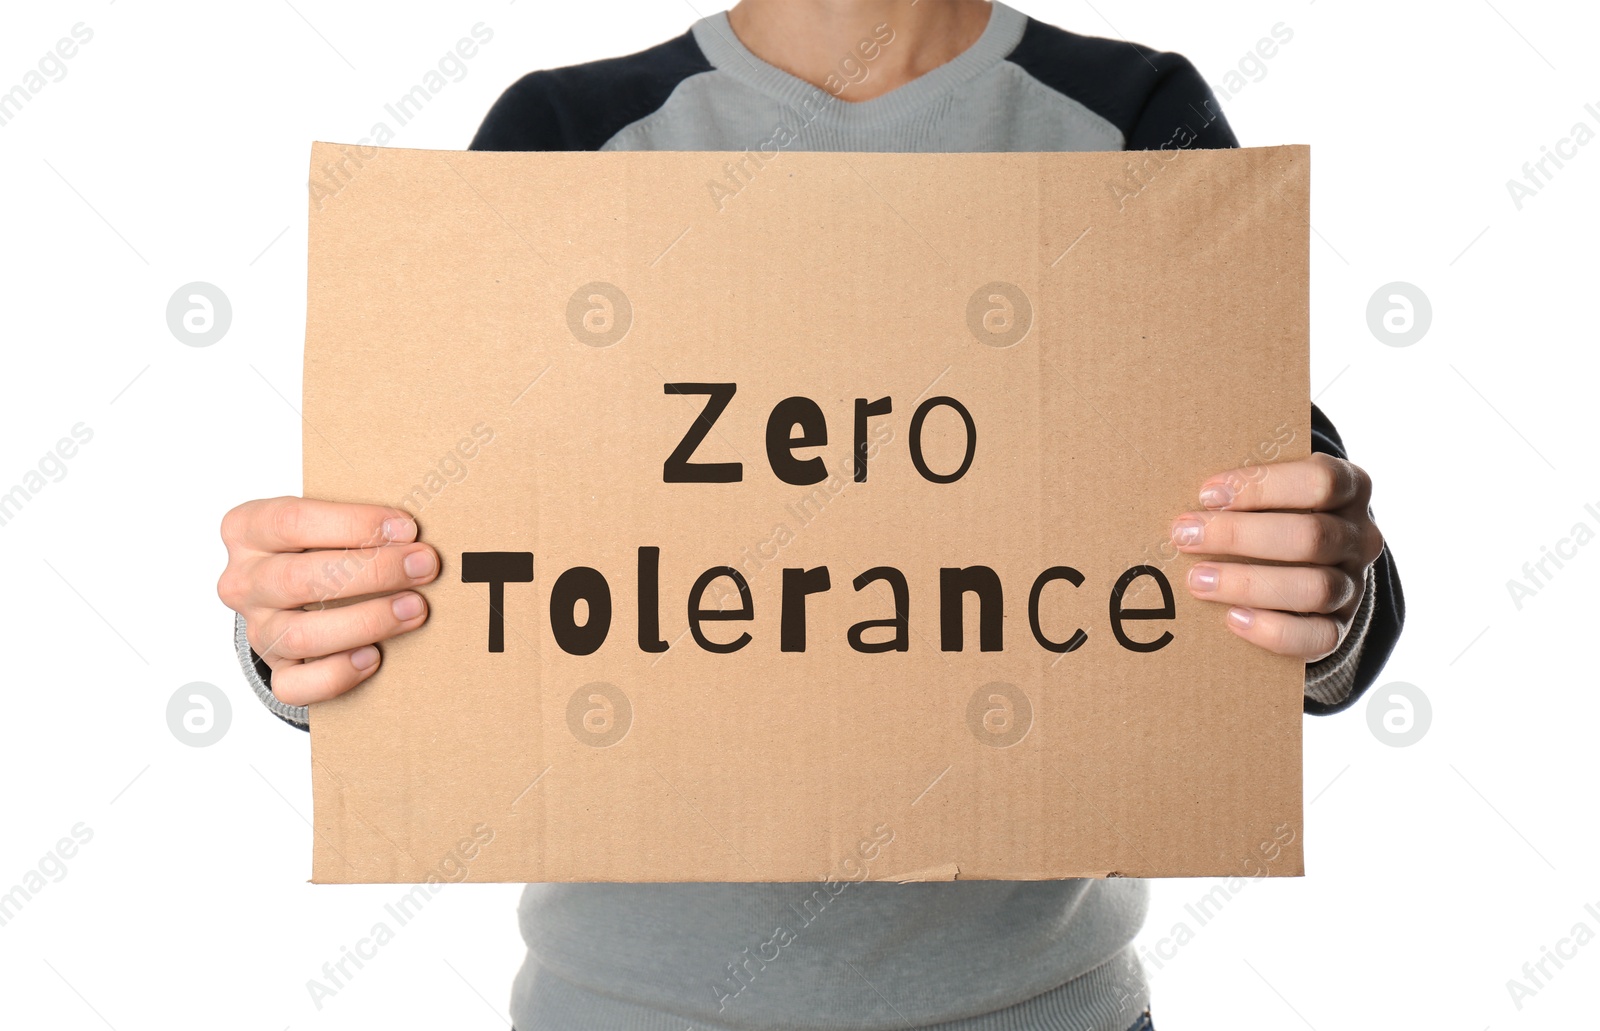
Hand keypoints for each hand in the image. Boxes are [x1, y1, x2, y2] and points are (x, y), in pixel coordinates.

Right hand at [216, 497, 438, 704]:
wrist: (299, 598)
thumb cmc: (322, 548)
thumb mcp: (328, 522)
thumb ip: (359, 523)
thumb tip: (413, 533)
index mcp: (248, 529)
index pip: (293, 521)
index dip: (354, 524)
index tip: (406, 529)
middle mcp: (244, 581)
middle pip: (298, 577)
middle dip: (373, 571)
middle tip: (423, 566)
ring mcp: (257, 629)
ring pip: (300, 634)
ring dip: (366, 621)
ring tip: (414, 608)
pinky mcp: (276, 670)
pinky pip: (296, 685)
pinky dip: (338, 674)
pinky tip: (374, 657)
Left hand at [1171, 454, 1383, 660]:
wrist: (1306, 564)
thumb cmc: (1273, 512)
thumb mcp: (1270, 488)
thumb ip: (1243, 485)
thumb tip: (1193, 494)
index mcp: (1351, 488)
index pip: (1322, 481)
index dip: (1263, 485)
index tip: (1208, 494)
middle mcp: (1360, 537)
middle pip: (1311, 535)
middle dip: (1240, 535)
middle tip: (1186, 536)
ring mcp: (1353, 585)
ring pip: (1315, 588)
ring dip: (1248, 583)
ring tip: (1197, 580)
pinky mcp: (1340, 627)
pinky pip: (1318, 637)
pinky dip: (1273, 630)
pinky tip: (1232, 618)